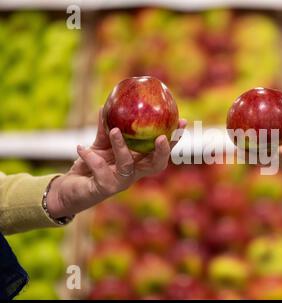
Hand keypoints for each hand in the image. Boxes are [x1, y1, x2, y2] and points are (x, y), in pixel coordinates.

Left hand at [47, 110, 186, 218]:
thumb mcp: (100, 144)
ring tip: (115, 130)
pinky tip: (81, 148)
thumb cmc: (90, 165)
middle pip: (156, 165)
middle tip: (161, 137)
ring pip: (127, 165)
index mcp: (138, 161)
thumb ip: (105, 128)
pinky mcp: (104, 188)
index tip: (182, 122)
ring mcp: (120, 182)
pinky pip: (100, 170)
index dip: (174, 139)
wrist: (69, 188)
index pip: (161, 151)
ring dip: (122, 147)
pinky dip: (90, 156)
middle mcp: (134, 173)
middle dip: (162, 151)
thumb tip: (106, 106)